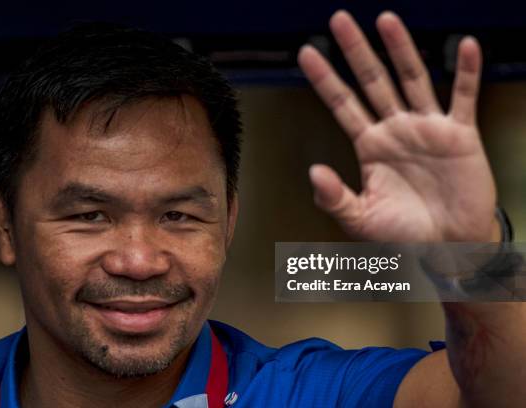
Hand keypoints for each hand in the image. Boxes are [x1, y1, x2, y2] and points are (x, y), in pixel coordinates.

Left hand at [298, 10, 497, 241]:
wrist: (447, 249)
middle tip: (339, 20)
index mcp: (370, 146)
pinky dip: (466, 73)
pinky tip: (465, 46)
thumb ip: (335, 198)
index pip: (342, 105)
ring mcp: (427, 129)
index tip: (306, 53)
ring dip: (400, 49)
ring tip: (386, 20)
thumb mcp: (360, 219)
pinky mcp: (460, 136)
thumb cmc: (403, 236)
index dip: (325, 79)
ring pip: (412, 79)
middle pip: (372, 82)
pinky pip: (463, 98)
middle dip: (356, 51)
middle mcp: (395, 131)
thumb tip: (313, 172)